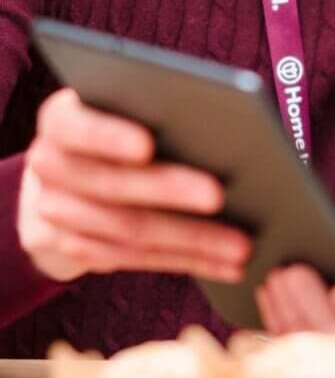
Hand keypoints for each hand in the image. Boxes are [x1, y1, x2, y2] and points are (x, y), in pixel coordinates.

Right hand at [18, 87, 251, 283]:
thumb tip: (221, 128)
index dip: (108, 136)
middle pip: (112, 184)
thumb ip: (155, 114)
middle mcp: (49, 164)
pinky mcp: (72, 249)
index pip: (75, 125)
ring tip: (241, 244)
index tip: (147, 145)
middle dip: (169, 191)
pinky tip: (226, 264)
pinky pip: (134, 260)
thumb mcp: (123, 113)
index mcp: (60, 120)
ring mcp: (53, 211)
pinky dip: (186, 261)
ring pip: (129, 231)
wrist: (64, 180)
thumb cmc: (118, 131)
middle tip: (219, 195)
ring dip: (191, 240)